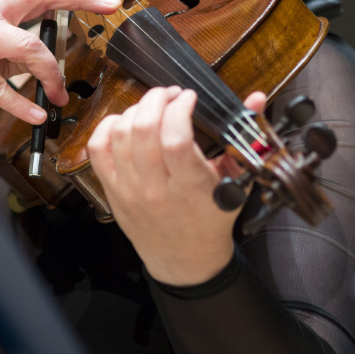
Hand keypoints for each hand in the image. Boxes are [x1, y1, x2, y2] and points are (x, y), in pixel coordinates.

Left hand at [88, 86, 266, 286]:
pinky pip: (98, 149)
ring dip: (136, 109)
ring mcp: (129, 189)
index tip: (189, 98)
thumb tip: (257, 98)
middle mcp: (156, 189)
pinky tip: (125, 120)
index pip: (176, 139)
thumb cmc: (212, 218)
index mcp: (190, 188)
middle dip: (157, 99)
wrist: (185, 259)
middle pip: (143, 130)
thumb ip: (245, 137)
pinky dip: (107, 126)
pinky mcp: (111, 190)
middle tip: (170, 94)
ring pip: (120, 134)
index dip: (180, 109)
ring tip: (152, 106)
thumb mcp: (236, 180)